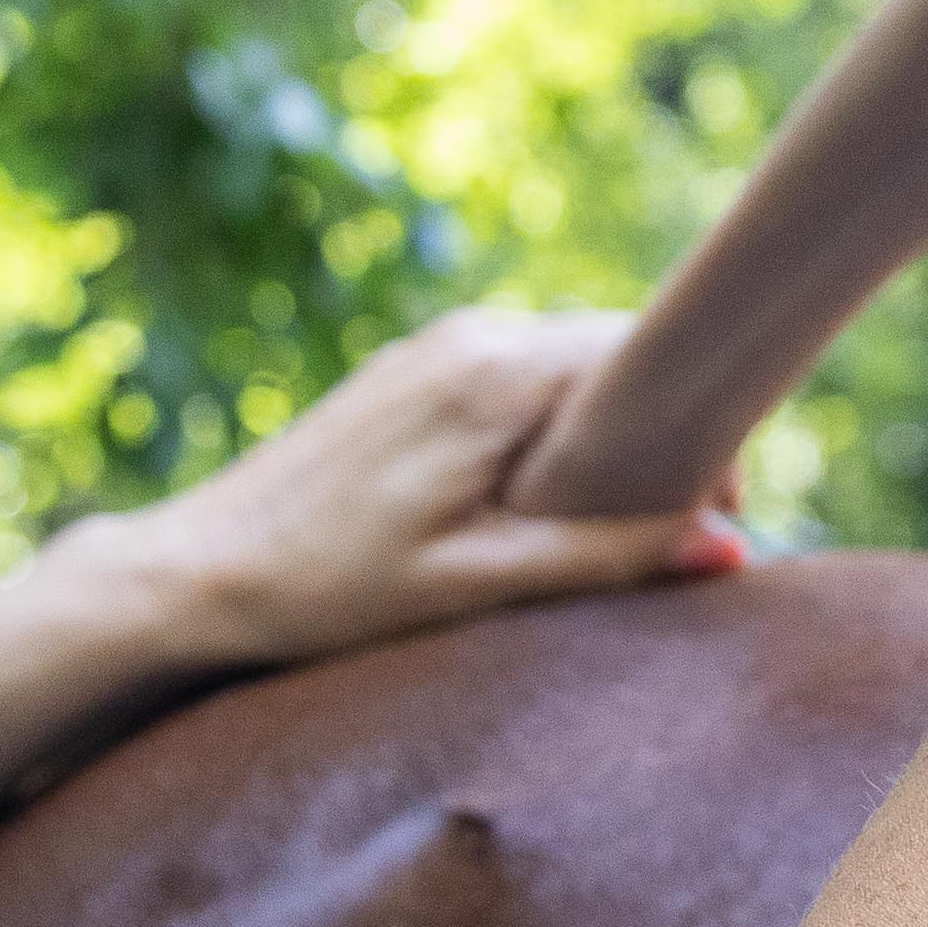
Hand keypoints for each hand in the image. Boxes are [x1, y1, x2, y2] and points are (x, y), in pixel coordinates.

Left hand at [89, 309, 738, 676]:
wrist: (198, 574)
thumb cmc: (333, 589)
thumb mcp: (483, 584)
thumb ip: (610, 556)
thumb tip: (729, 550)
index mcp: (495, 376)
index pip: (644, 354)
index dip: (702, 423)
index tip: (719, 504)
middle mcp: (469, 337)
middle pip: (609, 355)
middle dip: (656, 429)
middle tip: (671, 522)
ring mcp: (431, 349)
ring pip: (560, 368)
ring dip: (599, 433)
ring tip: (600, 521)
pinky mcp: (405, 374)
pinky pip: (510, 380)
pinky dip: (544, 430)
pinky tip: (528, 505)